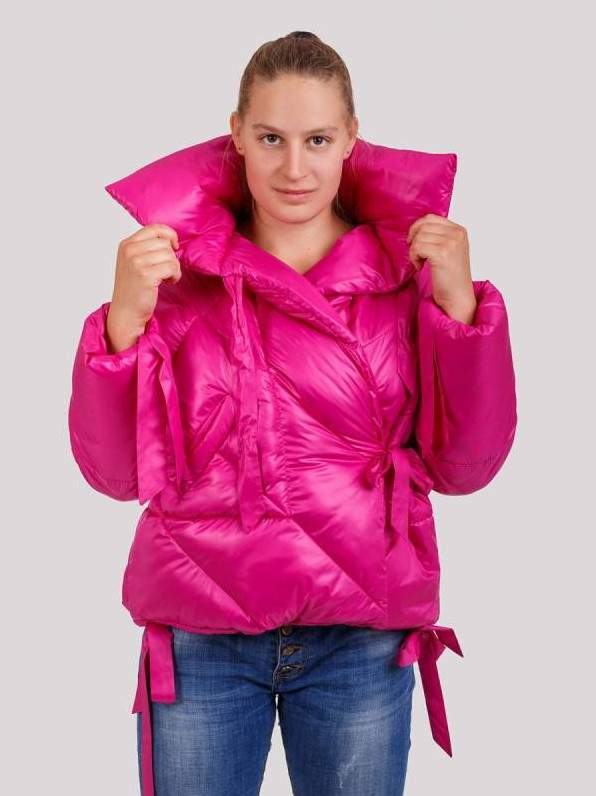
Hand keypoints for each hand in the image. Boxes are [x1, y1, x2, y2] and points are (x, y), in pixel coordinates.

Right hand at [107, 224, 180, 350]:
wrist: (126, 312)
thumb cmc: (134, 288)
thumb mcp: (134, 262)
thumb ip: (147, 248)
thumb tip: (171, 239)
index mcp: (126, 244)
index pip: (154, 228)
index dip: (169, 235)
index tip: (174, 246)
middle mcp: (129, 251)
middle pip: (164, 243)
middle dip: (171, 257)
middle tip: (166, 271)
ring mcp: (136, 262)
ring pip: (170, 255)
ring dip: (173, 268)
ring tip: (166, 278)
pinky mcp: (146, 275)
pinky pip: (172, 267)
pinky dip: (175, 276)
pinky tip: (167, 283)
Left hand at [407, 213, 476, 323]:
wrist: (457, 297)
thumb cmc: (450, 276)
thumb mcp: (449, 249)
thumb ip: (438, 235)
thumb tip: (416, 227)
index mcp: (459, 230)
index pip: (430, 218)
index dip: (417, 229)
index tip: (415, 244)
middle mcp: (457, 234)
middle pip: (423, 226)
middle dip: (414, 241)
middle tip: (418, 256)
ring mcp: (451, 243)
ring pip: (418, 237)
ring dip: (414, 251)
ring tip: (421, 263)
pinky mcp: (442, 253)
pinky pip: (417, 247)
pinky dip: (414, 258)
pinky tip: (421, 267)